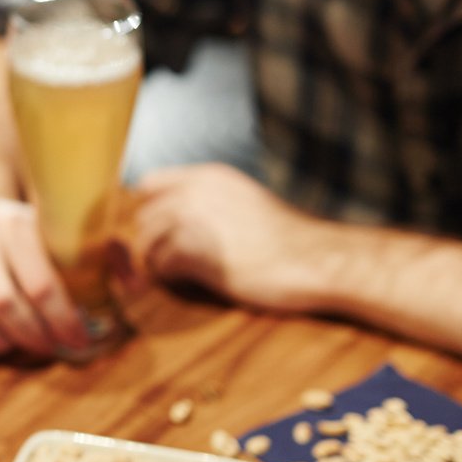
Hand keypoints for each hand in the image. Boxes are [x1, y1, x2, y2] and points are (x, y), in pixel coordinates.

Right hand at [0, 189, 88, 358]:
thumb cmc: (23, 220)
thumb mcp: (67, 223)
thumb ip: (105, 250)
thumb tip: (135, 285)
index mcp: (12, 219)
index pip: (39, 284)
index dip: (63, 319)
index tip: (81, 336)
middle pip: (3, 306)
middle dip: (34, 336)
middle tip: (53, 346)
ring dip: (3, 342)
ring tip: (22, 342)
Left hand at [128, 163, 327, 311]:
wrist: (318, 260)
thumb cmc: (287, 241)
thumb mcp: (244, 202)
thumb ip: (208, 203)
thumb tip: (170, 223)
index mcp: (209, 176)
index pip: (148, 184)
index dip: (149, 211)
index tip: (162, 234)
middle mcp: (197, 190)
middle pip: (143, 217)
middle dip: (152, 242)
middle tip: (173, 263)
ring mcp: (195, 218)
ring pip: (148, 242)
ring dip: (160, 263)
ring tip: (185, 276)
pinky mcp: (197, 250)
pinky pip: (162, 266)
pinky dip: (172, 280)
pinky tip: (195, 284)